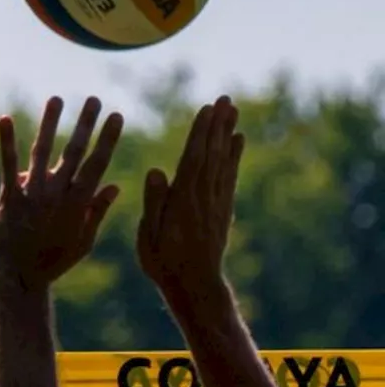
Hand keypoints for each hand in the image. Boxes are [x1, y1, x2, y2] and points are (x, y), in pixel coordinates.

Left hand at [0, 96, 123, 291]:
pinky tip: (4, 119)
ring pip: (43, 152)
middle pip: (73, 153)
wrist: (18, 278)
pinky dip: (6, 141)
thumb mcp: (82, 241)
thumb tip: (114, 186)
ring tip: (57, 98)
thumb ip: (96, 212)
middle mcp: (57, 196)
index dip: (107, 139)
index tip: (117, 116)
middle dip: (85, 125)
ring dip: (49, 124)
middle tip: (94, 99)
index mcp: (78, 205)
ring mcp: (33, 195)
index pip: (97, 165)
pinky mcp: (9, 198)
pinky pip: (8, 165)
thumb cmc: (52, 261)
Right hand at [137, 96, 243, 302]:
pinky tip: (237, 141)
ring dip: (227, 133)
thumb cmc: (164, 263)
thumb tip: (157, 171)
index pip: (193, 159)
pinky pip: (230, 177)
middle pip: (212, 154)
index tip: (206, 109)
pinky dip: (234, 156)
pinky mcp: (222, 210)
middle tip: (225, 98)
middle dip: (217, 125)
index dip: (200, 133)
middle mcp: (204, 198)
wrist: (195, 287)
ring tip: (233, 110)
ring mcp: (216, 203)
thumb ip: (154, 203)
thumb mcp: (149, 237)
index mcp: (184, 202)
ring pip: (223, 161)